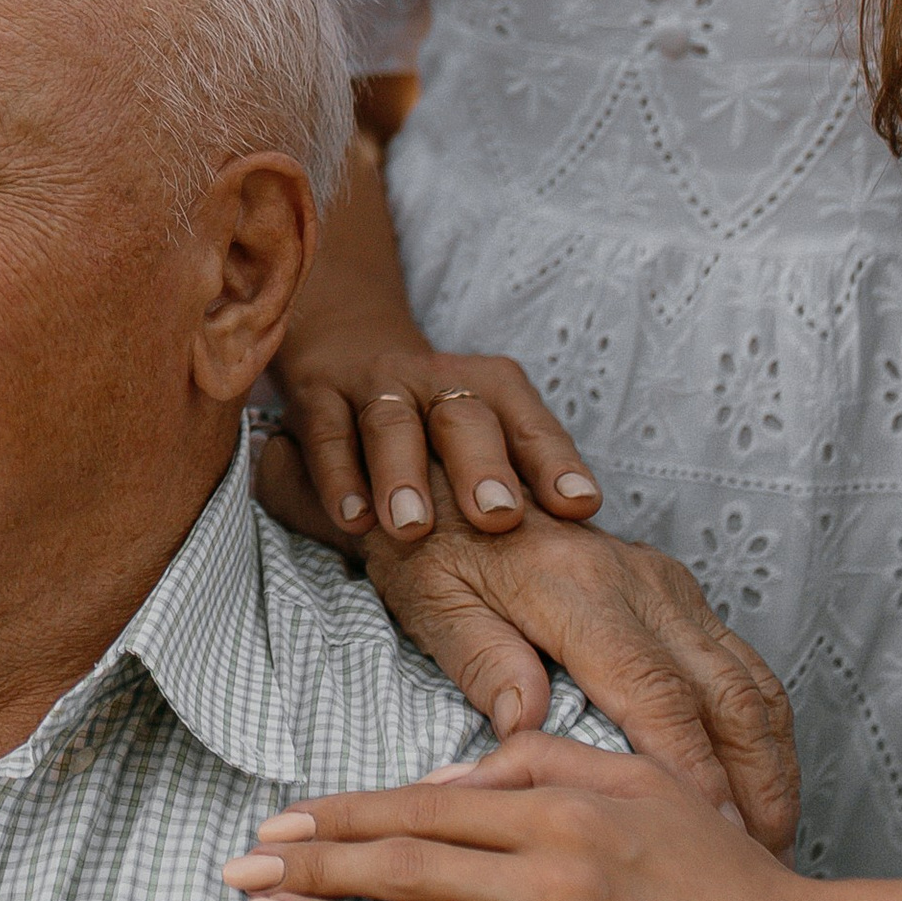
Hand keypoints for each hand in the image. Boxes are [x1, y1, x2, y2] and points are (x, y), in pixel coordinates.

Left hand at [226, 734, 843, 900]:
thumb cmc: (720, 871)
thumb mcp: (639, 782)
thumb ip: (539, 764)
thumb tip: (444, 775)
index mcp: (563, 813)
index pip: (422, 806)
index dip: (340, 817)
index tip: (276, 823)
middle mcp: (553, 880)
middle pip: (403, 869)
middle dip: (310, 869)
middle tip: (235, 873)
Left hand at [262, 445, 798, 848]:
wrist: (453, 472)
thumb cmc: (431, 546)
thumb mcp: (433, 599)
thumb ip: (483, 660)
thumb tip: (524, 727)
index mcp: (580, 589)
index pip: (657, 694)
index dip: (693, 771)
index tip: (718, 838)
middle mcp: (643, 583)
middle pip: (727, 694)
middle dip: (755, 784)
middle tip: (763, 861)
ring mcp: (669, 584)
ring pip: (749, 681)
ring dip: (770, 764)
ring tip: (772, 839)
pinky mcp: (679, 589)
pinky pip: (742, 665)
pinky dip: (761, 732)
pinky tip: (759, 784)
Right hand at [272, 322, 601, 545]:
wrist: (349, 351)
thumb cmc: (435, 426)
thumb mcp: (487, 440)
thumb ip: (525, 486)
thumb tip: (583, 549)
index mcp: (493, 388)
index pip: (531, 426)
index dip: (555, 464)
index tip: (578, 507)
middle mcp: (438, 380)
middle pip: (464, 419)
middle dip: (482, 467)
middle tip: (497, 517)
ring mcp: (376, 385)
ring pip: (392, 424)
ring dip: (403, 475)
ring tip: (413, 530)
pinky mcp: (318, 396)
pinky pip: (327, 433)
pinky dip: (339, 476)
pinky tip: (353, 520)